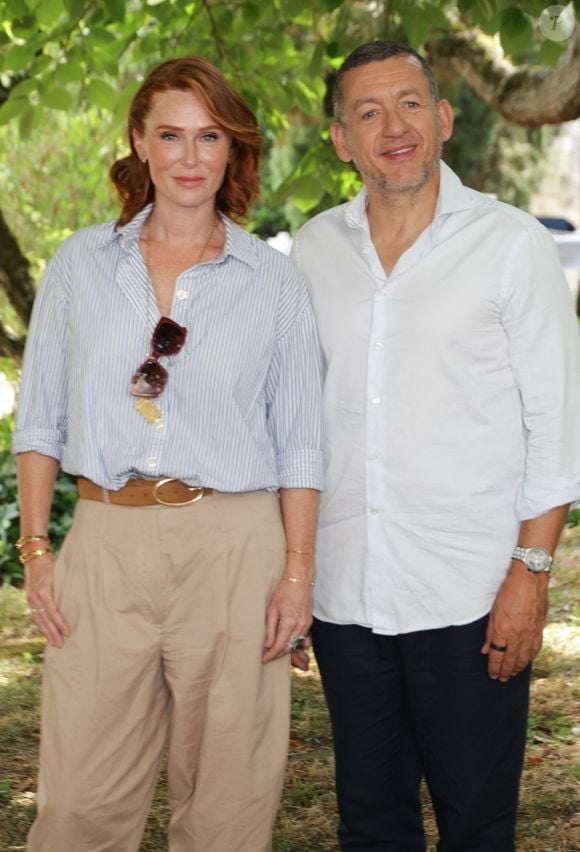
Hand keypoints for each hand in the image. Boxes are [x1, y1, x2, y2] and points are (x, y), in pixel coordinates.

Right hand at [25, 552, 70, 647]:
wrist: (35, 556)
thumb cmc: (53, 563)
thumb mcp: (61, 571)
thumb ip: (69, 583)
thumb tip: (87, 593)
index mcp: (44, 590)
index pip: (52, 611)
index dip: (60, 623)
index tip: (68, 632)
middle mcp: (35, 596)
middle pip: (44, 619)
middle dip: (52, 633)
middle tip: (61, 644)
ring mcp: (31, 599)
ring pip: (39, 620)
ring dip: (46, 633)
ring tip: (54, 644)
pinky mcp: (30, 599)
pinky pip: (36, 616)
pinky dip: (42, 626)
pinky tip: (48, 633)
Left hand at [262, 578, 311, 664]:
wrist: (299, 580)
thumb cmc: (284, 592)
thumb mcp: (272, 609)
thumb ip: (270, 628)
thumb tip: (267, 645)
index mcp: (289, 622)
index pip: (280, 646)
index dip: (271, 655)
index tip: (263, 659)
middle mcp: (300, 626)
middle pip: (289, 648)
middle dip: (278, 655)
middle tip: (267, 656)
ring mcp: (306, 625)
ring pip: (296, 645)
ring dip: (286, 650)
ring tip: (275, 651)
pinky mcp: (309, 623)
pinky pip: (302, 638)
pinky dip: (294, 643)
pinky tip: (287, 643)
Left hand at [482, 562, 548, 681]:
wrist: (529, 580)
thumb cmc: (508, 592)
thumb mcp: (493, 611)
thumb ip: (489, 633)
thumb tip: (485, 650)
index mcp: (502, 630)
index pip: (497, 656)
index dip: (494, 667)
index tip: (492, 675)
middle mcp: (517, 635)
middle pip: (510, 660)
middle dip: (505, 671)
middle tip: (501, 679)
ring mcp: (530, 633)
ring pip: (524, 657)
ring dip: (517, 668)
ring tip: (512, 674)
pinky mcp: (539, 629)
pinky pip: (535, 649)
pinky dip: (530, 657)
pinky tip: (526, 661)